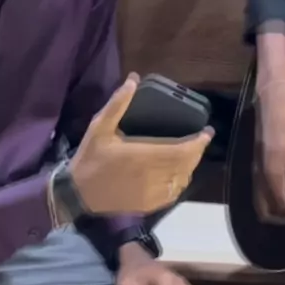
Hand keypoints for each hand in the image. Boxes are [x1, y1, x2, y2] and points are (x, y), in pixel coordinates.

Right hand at [69, 74, 213, 214]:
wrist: (78, 194)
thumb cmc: (90, 158)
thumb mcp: (100, 127)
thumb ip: (118, 103)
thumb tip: (133, 79)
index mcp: (143, 155)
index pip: (182, 150)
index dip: (199, 142)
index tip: (206, 131)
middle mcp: (152, 176)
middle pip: (187, 165)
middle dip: (197, 151)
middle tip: (199, 139)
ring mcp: (152, 193)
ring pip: (182, 180)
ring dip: (189, 167)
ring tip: (188, 153)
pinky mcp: (149, 205)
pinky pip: (173, 194)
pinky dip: (180, 182)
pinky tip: (176, 173)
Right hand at [255, 85, 284, 222]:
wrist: (273, 100)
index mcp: (271, 176)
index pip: (282, 207)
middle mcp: (260, 176)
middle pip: (266, 210)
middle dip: (284, 212)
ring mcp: (257, 168)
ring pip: (264, 199)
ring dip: (279, 202)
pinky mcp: (259, 160)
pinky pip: (263, 186)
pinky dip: (276, 190)